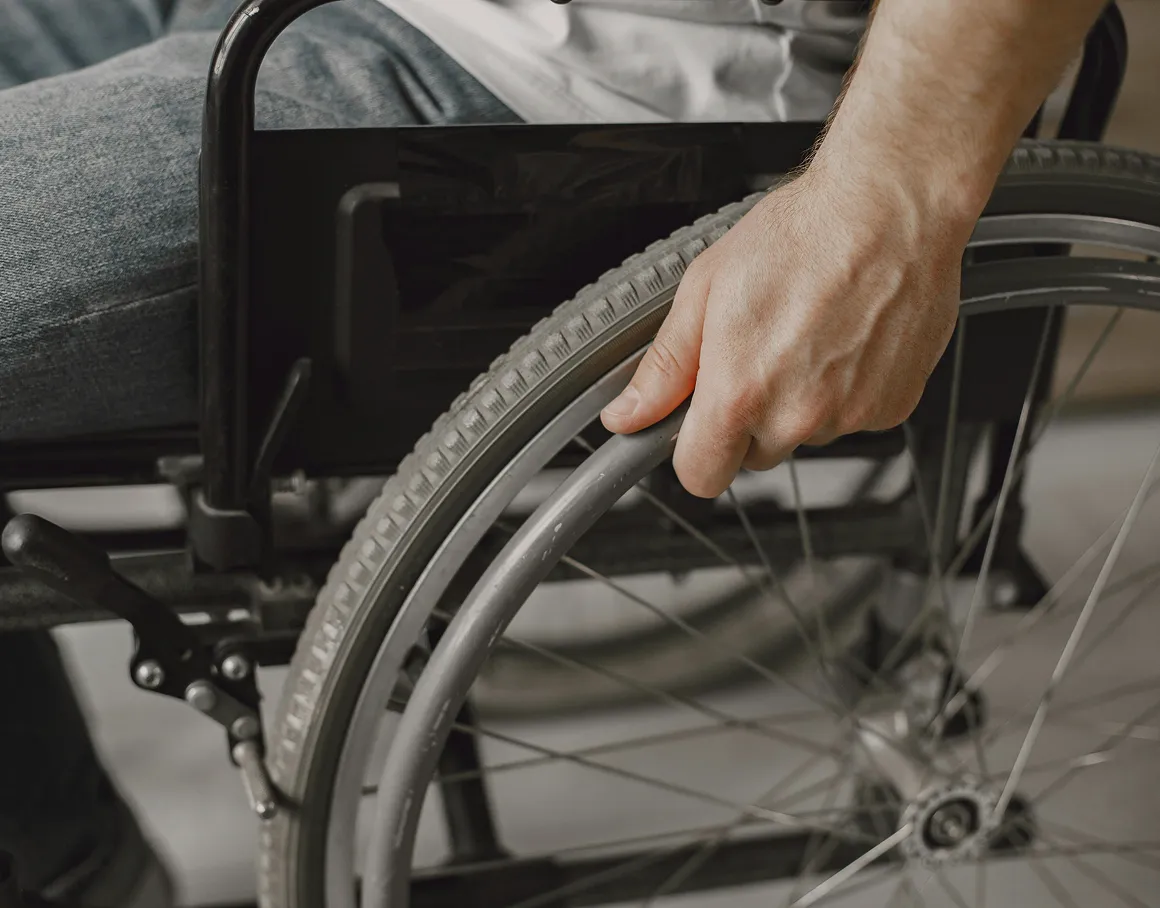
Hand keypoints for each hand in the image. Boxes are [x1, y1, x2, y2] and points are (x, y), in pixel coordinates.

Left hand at [599, 160, 971, 497]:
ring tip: (807, 334)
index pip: (701, 476)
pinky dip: (846, 390)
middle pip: (754, 455)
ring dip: (800, 402)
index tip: (697, 426)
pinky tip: (844, 339)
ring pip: (806, 434)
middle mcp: (798, 414)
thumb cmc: (804, 234)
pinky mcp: (892, 407)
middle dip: (748, 418)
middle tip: (760, 352)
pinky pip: (853, 418)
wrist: (893, 208)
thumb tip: (629, 414)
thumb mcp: (705, 289)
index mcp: (741, 392)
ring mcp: (850, 415)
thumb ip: (666, 366)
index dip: (694, 451)